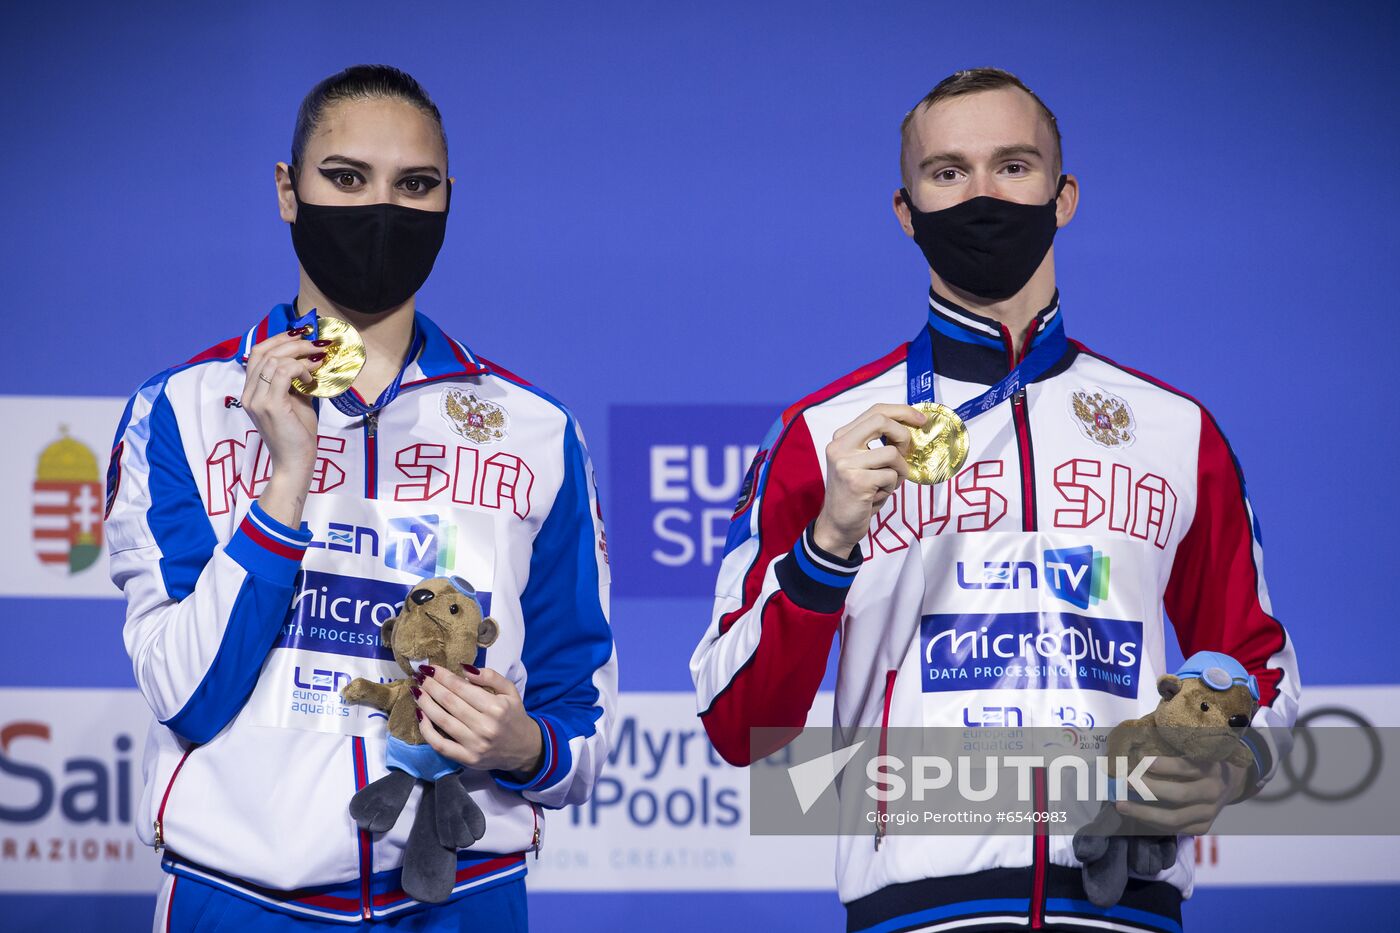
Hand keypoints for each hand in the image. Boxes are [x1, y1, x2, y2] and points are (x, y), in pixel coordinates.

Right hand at [242, 328, 323, 525]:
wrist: (294, 463)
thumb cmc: (297, 434)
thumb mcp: (296, 400)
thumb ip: (295, 380)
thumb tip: (309, 359)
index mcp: (251, 391)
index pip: (256, 353)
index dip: (277, 339)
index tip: (301, 334)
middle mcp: (248, 393)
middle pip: (264, 351)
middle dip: (293, 342)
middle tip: (317, 344)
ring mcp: (257, 399)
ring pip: (273, 359)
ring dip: (300, 355)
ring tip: (317, 361)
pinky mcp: (270, 406)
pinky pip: (282, 372)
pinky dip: (299, 370)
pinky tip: (311, 379)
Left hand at [414, 665, 544, 778]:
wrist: (523, 749)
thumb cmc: (513, 716)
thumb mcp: (510, 691)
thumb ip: (491, 676)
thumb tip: (464, 668)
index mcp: (496, 707)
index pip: (461, 687)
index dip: (443, 676)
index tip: (431, 667)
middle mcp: (485, 726)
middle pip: (449, 702)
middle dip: (431, 686)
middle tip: (419, 676)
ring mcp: (475, 745)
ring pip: (442, 720)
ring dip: (425, 703)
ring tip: (416, 691)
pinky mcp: (467, 759)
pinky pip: (440, 744)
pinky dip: (426, 730)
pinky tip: (420, 716)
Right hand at [812, 403, 925, 554]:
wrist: (838, 524)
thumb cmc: (857, 492)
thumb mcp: (862, 462)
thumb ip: (877, 442)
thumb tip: (911, 426)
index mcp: (841, 437)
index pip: (875, 411)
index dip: (902, 412)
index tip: (921, 420)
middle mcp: (839, 446)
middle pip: (881, 421)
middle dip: (903, 435)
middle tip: (908, 452)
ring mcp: (846, 463)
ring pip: (892, 453)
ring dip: (899, 471)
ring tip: (887, 483)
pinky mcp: (856, 481)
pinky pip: (891, 476)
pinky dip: (891, 487)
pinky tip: (878, 495)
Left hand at [1113, 756, 1249, 834]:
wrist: (1230, 782)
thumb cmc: (1202, 760)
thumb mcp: (1196, 749)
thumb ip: (1174, 749)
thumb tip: (1135, 746)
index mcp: (1210, 767)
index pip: (1187, 767)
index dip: (1165, 766)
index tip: (1143, 762)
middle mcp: (1212, 790)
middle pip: (1179, 794)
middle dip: (1148, 790)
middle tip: (1125, 782)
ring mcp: (1209, 812)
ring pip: (1175, 818)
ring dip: (1144, 813)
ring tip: (1121, 805)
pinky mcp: (1204, 827)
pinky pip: (1175, 829)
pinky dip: (1152, 823)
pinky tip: (1135, 815)